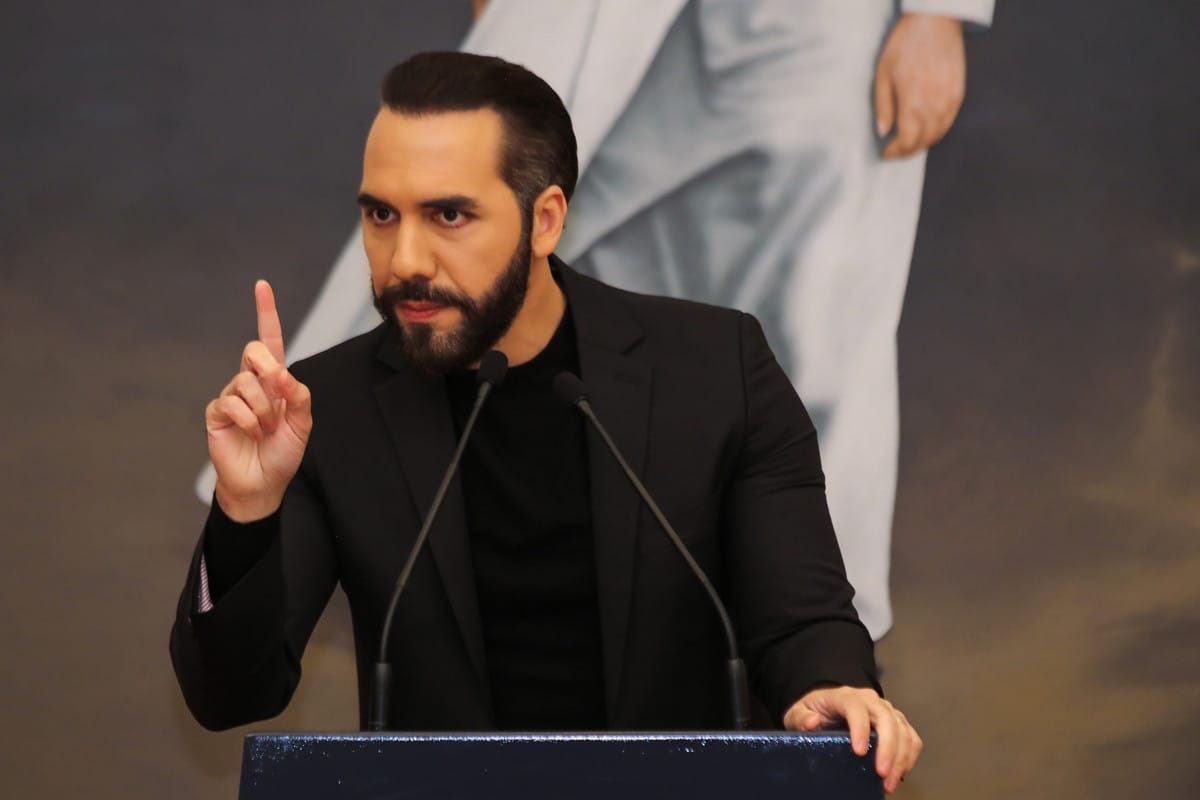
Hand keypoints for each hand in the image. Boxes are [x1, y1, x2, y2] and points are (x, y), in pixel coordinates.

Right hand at [205, 280, 312, 521]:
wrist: (264, 484)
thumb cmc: (283, 453)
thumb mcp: (302, 423)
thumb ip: (298, 395)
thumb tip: (283, 373)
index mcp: (275, 381)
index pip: (270, 340)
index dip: (266, 313)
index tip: (261, 285)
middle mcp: (252, 383)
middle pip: (254, 350)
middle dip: (269, 368)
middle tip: (279, 393)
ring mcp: (232, 396)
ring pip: (245, 381)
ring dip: (264, 408)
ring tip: (268, 430)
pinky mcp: (217, 413)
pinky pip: (232, 403)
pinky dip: (250, 421)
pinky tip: (254, 435)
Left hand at [784, 686, 921, 794]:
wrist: (826, 706)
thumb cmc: (813, 711)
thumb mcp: (798, 713)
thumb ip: (801, 718)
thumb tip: (812, 722)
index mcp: (844, 696)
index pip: (856, 708)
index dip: (860, 728)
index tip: (859, 752)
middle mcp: (869, 700)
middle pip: (886, 718)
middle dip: (887, 748)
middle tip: (882, 774)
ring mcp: (885, 710)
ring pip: (902, 729)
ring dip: (901, 757)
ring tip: (889, 782)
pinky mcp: (896, 722)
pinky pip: (911, 736)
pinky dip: (909, 755)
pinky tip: (901, 773)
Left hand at [874, 13, 966, 158]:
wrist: (934, 22)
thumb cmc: (906, 44)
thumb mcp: (883, 74)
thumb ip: (883, 106)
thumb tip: (882, 131)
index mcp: (913, 102)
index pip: (907, 141)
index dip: (896, 152)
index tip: (886, 152)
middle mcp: (934, 105)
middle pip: (923, 141)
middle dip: (908, 151)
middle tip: (896, 151)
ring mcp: (950, 100)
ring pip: (938, 134)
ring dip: (923, 143)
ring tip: (909, 143)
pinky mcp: (959, 93)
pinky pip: (949, 121)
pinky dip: (937, 131)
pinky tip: (926, 129)